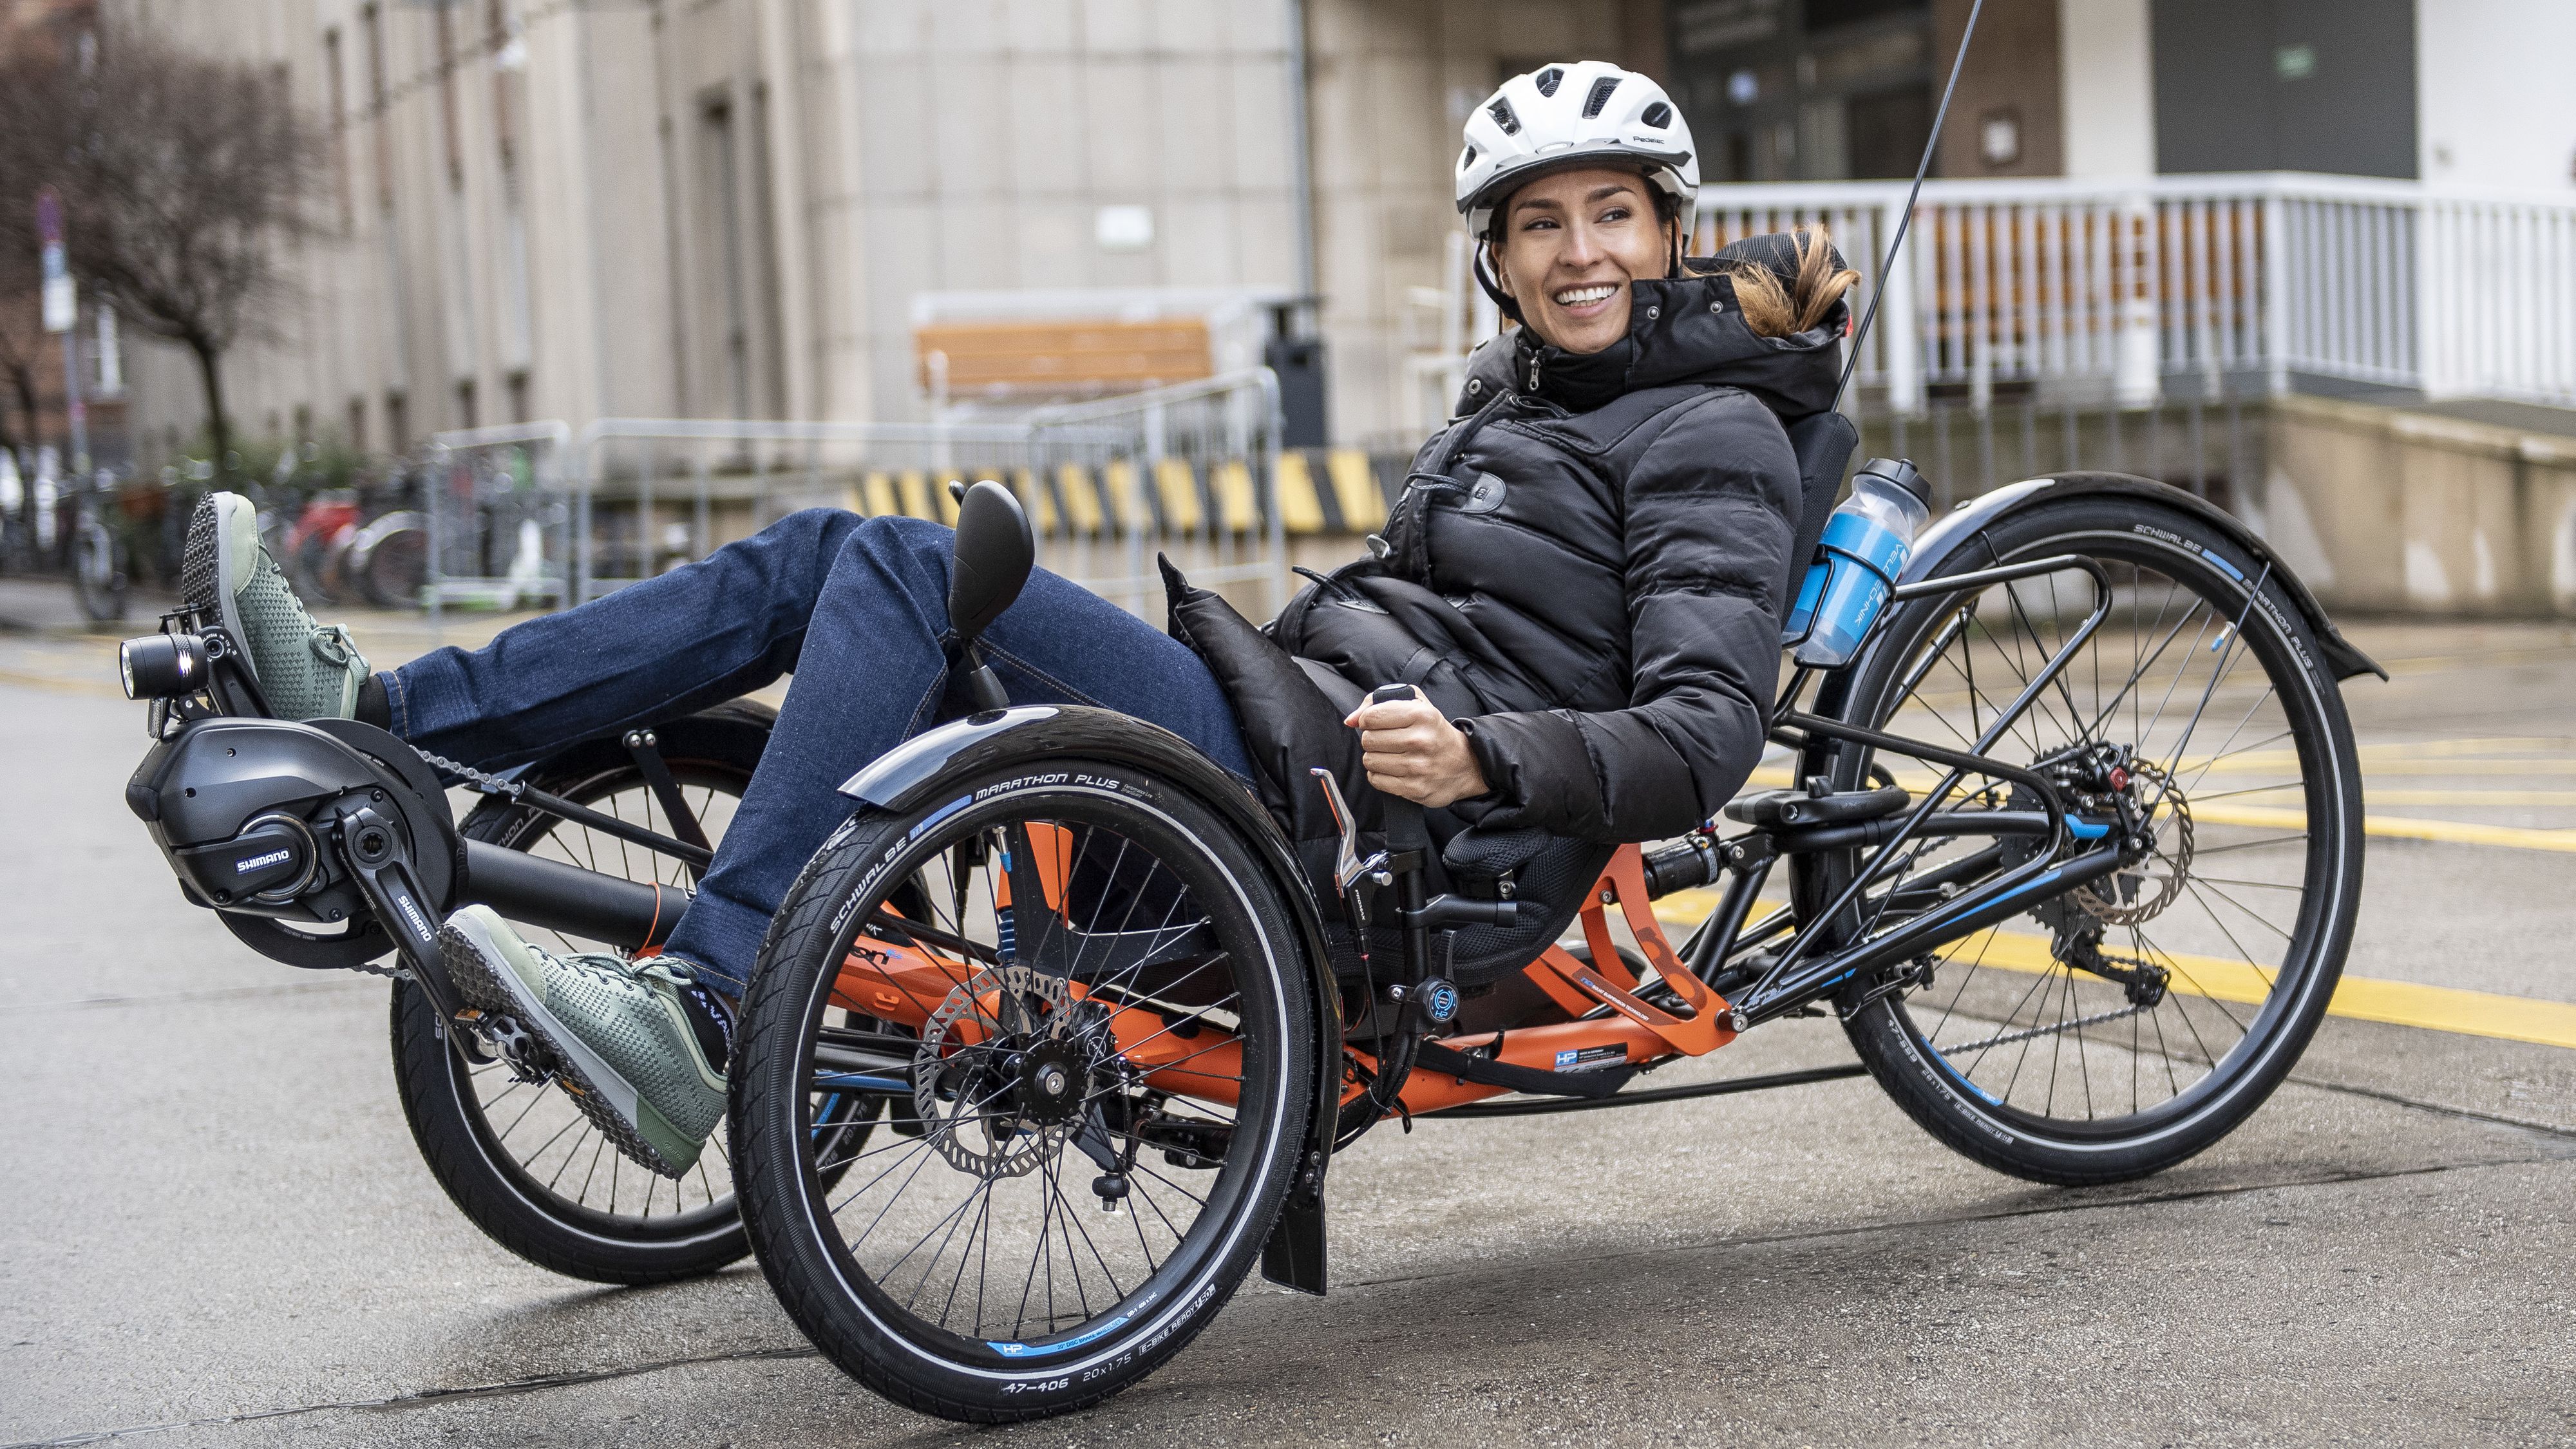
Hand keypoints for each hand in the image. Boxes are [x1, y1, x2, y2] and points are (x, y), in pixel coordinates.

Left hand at [1345, 691, 1489, 808]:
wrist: (1466, 764)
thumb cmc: (1434, 731)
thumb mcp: (1415, 704)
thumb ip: (1379, 702)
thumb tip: (1351, 719)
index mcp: (1421, 715)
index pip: (1372, 716)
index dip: (1367, 720)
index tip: (1374, 723)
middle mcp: (1421, 740)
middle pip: (1368, 740)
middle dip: (1372, 739)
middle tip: (1385, 740)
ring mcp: (1418, 767)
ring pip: (1370, 761)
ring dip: (1375, 757)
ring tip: (1390, 755)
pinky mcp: (1415, 789)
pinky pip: (1377, 780)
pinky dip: (1380, 775)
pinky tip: (1393, 769)